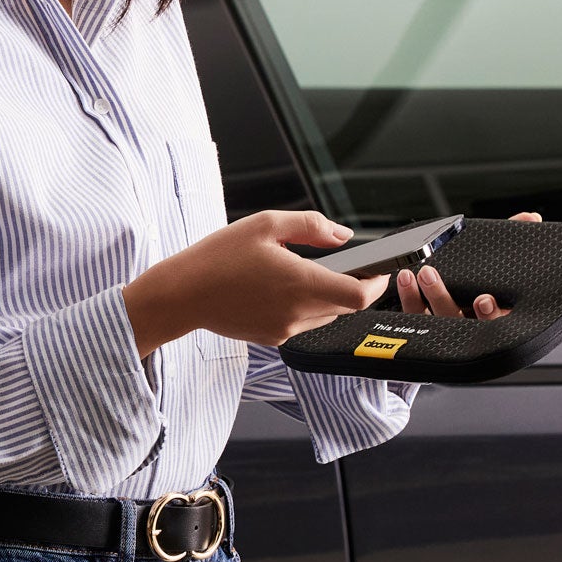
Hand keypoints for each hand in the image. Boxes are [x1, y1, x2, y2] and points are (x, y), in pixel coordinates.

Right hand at [122, 210, 386, 356]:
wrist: (182, 294)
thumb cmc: (219, 256)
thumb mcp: (266, 224)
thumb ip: (312, 227)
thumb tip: (343, 234)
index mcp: (301, 283)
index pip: (360, 295)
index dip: (377, 283)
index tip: (379, 270)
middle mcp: (298, 313)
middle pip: (345, 306)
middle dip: (353, 286)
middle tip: (350, 264)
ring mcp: (285, 329)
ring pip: (325, 315)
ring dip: (327, 296)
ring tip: (306, 271)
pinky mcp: (272, 336)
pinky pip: (302, 322)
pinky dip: (304, 306)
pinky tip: (281, 286)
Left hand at [397, 211, 541, 319]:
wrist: (462, 295)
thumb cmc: (486, 279)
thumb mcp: (500, 261)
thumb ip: (515, 240)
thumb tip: (531, 217)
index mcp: (493, 315)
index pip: (494, 323)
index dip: (489, 314)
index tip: (484, 299)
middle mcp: (467, 325)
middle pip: (455, 320)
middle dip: (441, 298)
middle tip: (430, 274)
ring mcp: (443, 327)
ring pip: (429, 319)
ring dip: (417, 297)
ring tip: (409, 274)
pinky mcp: (421, 326)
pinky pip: (411, 317)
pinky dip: (406, 298)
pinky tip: (401, 281)